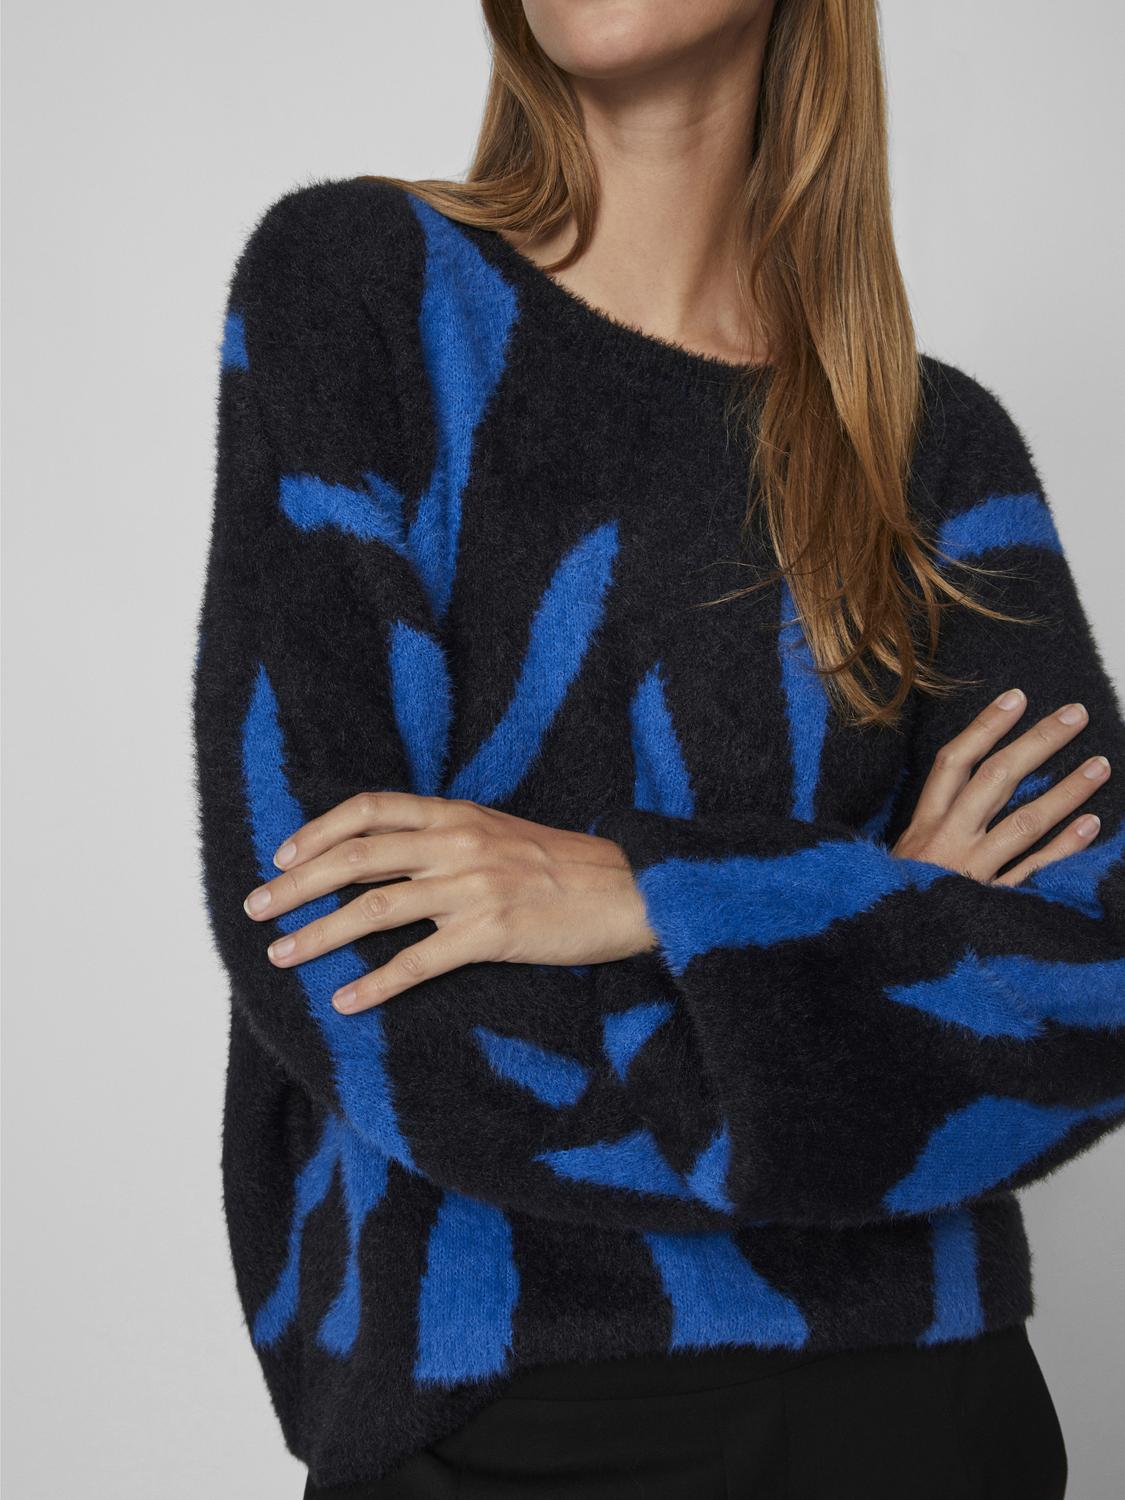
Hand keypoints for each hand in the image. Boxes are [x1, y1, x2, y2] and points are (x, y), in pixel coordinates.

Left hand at [243, 792, 656, 1010]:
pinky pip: (419, 962)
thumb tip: (390, 854)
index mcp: (458, 814)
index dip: (318, 831)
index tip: (283, 855)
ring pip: (374, 910)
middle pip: (355, 858)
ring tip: (282, 955)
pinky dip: (377, 985)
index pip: (370, 809)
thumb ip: (448, 835)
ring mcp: (473, 888)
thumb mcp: (501, 831)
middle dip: (296, 885)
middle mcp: (458, 843)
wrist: (632, 890)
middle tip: (257, 910)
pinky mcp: (492, 934)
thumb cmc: (566, 866)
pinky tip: (347, 1003)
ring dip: (319, 935)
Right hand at [892, 687, 1109, 883]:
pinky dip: (1064, 848)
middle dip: (1038, 743)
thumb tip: (969, 791)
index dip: (986, 728)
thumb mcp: (902, 859)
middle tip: (1076, 715)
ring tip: (1101, 765)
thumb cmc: (893, 902)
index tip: (1018, 698)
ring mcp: (972, 872)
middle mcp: (948, 841)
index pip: (955, 763)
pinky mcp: (990, 904)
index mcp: (923, 826)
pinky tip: (1092, 824)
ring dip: (1066, 791)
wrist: (882, 956)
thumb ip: (934, 828)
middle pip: (997, 780)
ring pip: (1024, 821)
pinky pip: (1034, 871)